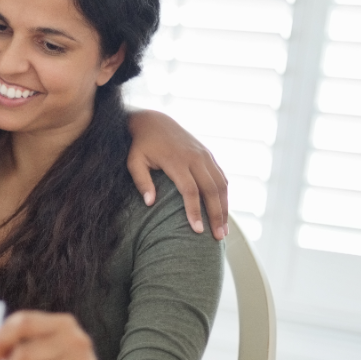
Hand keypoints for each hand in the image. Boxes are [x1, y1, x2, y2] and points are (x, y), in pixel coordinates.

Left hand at [127, 110, 227, 238]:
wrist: (155, 121)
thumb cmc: (142, 146)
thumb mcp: (134, 161)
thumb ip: (141, 181)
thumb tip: (149, 203)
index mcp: (176, 160)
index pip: (190, 190)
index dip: (195, 211)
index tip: (197, 230)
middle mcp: (195, 157)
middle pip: (211, 190)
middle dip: (216, 215)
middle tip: (218, 238)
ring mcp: (205, 155)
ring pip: (221, 184)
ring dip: (225, 208)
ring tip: (224, 230)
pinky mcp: (209, 155)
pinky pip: (222, 177)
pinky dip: (225, 195)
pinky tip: (224, 211)